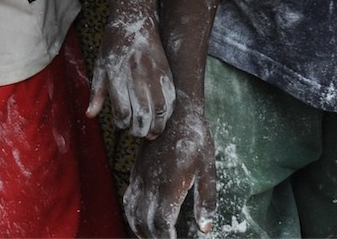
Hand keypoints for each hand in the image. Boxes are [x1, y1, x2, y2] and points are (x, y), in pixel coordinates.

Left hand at [89, 7, 174, 138]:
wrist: (136, 22)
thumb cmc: (113, 46)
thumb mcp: (100, 66)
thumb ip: (97, 93)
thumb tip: (90, 115)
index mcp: (118, 75)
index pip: (123, 111)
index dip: (122, 124)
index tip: (121, 124)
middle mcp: (137, 77)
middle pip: (142, 114)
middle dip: (139, 130)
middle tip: (135, 132)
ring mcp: (154, 75)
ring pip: (160, 110)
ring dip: (156, 126)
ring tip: (150, 132)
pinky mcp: (167, 74)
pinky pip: (171, 100)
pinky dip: (167, 114)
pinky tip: (161, 119)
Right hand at [125, 103, 216, 236]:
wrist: (175, 111)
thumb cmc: (196, 140)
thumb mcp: (208, 170)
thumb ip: (206, 200)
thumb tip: (206, 228)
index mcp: (170, 184)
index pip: (161, 222)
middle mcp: (151, 182)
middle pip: (144, 222)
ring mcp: (141, 176)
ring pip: (132, 211)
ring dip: (140, 229)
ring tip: (152, 238)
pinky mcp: (136, 170)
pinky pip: (128, 198)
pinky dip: (131, 214)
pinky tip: (140, 220)